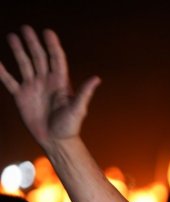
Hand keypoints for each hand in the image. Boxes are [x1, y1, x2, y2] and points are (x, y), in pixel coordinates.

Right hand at [0, 25, 99, 148]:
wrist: (56, 141)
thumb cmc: (70, 127)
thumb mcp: (78, 109)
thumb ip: (85, 93)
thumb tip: (97, 78)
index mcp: (61, 82)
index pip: (56, 59)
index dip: (52, 45)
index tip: (47, 32)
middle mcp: (46, 81)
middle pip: (39, 57)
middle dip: (33, 43)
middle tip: (26, 28)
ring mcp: (33, 87)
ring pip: (24, 64)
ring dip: (18, 51)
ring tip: (12, 36)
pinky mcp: (21, 96)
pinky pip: (9, 80)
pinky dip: (2, 71)